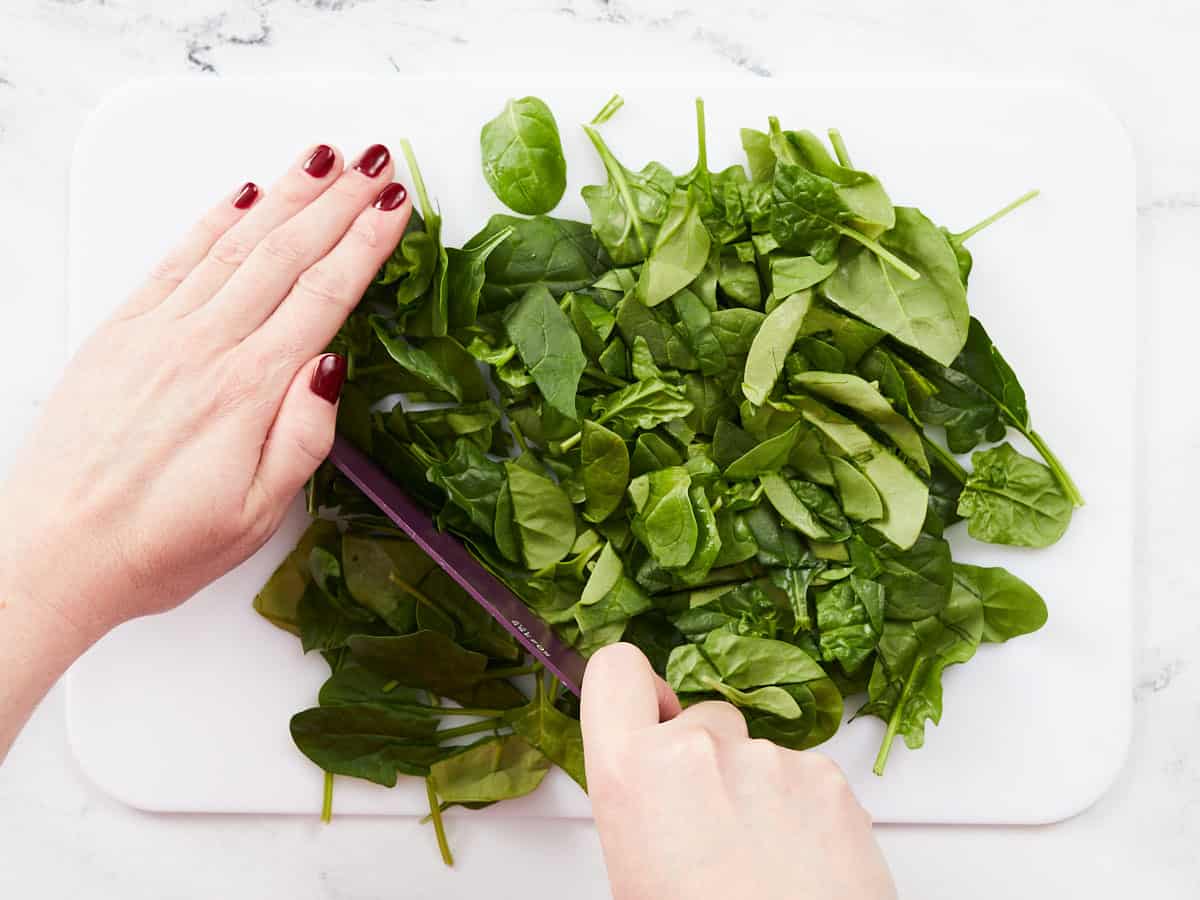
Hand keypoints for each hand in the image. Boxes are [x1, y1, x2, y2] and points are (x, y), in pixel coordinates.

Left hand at [0, 142, 409, 754]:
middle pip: (286, 254)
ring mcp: (160, 332)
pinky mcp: (123, 332)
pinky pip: (178, 259)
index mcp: (247, 390)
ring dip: (287, 195)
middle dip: (339, 201)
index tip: (396, 206)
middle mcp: (204, 346)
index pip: (323, 295)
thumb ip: (303, 438)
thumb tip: (334, 366)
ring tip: (325, 160)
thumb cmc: (158, 544)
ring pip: (236, 244)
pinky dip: (215, 221)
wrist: (55, 552)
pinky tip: (243, 196)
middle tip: (375, 161)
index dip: (366, 243)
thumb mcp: (257, 515)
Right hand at [581, 644, 896, 899]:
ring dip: (757, 789)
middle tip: (712, 829)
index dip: (634, 692)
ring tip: (761, 861)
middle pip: (699, 717)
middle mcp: (699, 748)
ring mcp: (770, 757)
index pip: (614, 669)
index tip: (649, 716)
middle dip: (706, 758)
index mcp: (632, 773)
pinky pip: (805, 774)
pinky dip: (803, 808)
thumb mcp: (633, 866)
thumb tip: (655, 782)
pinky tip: (798, 862)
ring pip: (756, 750)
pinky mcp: (828, 776)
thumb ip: (640, 796)